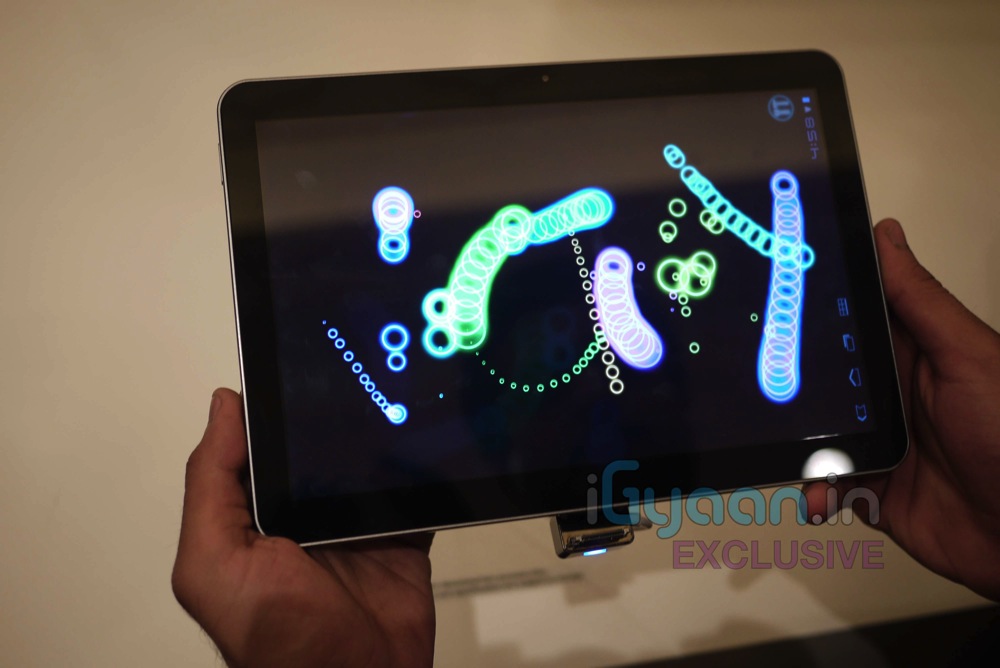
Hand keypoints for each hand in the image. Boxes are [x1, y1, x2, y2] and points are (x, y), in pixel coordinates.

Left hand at [172, 389, 435, 666]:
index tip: (290, 370)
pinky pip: (411, 491)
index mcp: (252, 517)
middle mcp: (301, 517)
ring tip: (395, 398)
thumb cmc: (277, 644)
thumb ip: (211, 486)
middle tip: (353, 378)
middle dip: (331, 416)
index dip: (269, 409)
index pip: (256, 446)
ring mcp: (353, 526)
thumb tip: (224, 408)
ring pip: (367, 463)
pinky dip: (423, 471)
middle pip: (316, 447)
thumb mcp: (215, 565)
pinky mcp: (398, 537)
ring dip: (381, 439)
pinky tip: (427, 444)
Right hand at [806, 218, 999, 600]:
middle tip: (763, 383)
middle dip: (791, 383)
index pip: (854, 318)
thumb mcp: (968, 357)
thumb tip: (885, 237)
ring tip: (796, 453)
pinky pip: (827, 484)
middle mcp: (892, 397)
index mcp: (914, 355)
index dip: (816, 303)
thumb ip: (920, 303)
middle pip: (824, 379)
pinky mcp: (875, 489)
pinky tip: (820, 494)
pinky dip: (816, 490)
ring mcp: (881, 443)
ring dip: (800, 444)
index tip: (776, 288)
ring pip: (817, 433)